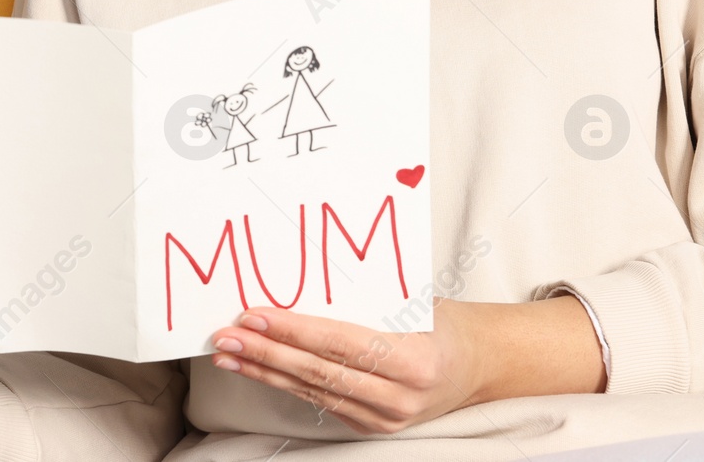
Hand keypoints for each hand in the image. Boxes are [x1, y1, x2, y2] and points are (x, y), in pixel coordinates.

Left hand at [207, 299, 488, 434]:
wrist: (478, 363)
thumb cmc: (440, 320)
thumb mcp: (411, 301)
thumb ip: (363, 299)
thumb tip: (297, 278)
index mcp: (413, 358)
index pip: (338, 342)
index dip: (292, 331)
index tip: (252, 316)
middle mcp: (400, 395)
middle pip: (318, 372)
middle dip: (266, 354)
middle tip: (225, 337)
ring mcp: (387, 417)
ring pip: (314, 391)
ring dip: (265, 373)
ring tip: (228, 356)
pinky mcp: (374, 427)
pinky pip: (322, 402)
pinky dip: (286, 384)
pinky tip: (259, 370)